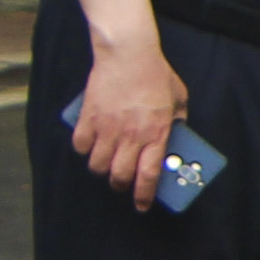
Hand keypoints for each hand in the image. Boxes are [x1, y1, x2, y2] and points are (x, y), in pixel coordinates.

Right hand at [73, 28, 189, 204]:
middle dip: (120, 186)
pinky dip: (84, 150)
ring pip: (97, 165)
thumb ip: (178, 120)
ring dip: (102, 169)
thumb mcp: (179, 98)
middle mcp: (131, 135)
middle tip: (122, 183)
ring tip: (107, 164)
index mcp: (156, 133)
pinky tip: (90, 146)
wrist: (128, 53)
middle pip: (120, 175)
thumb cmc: (156, 74)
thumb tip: (176, 135)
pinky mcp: (89, 117)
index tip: (141, 206)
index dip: (144, 195)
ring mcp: (107, 127)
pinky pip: (80, 145)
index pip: (149, 174)